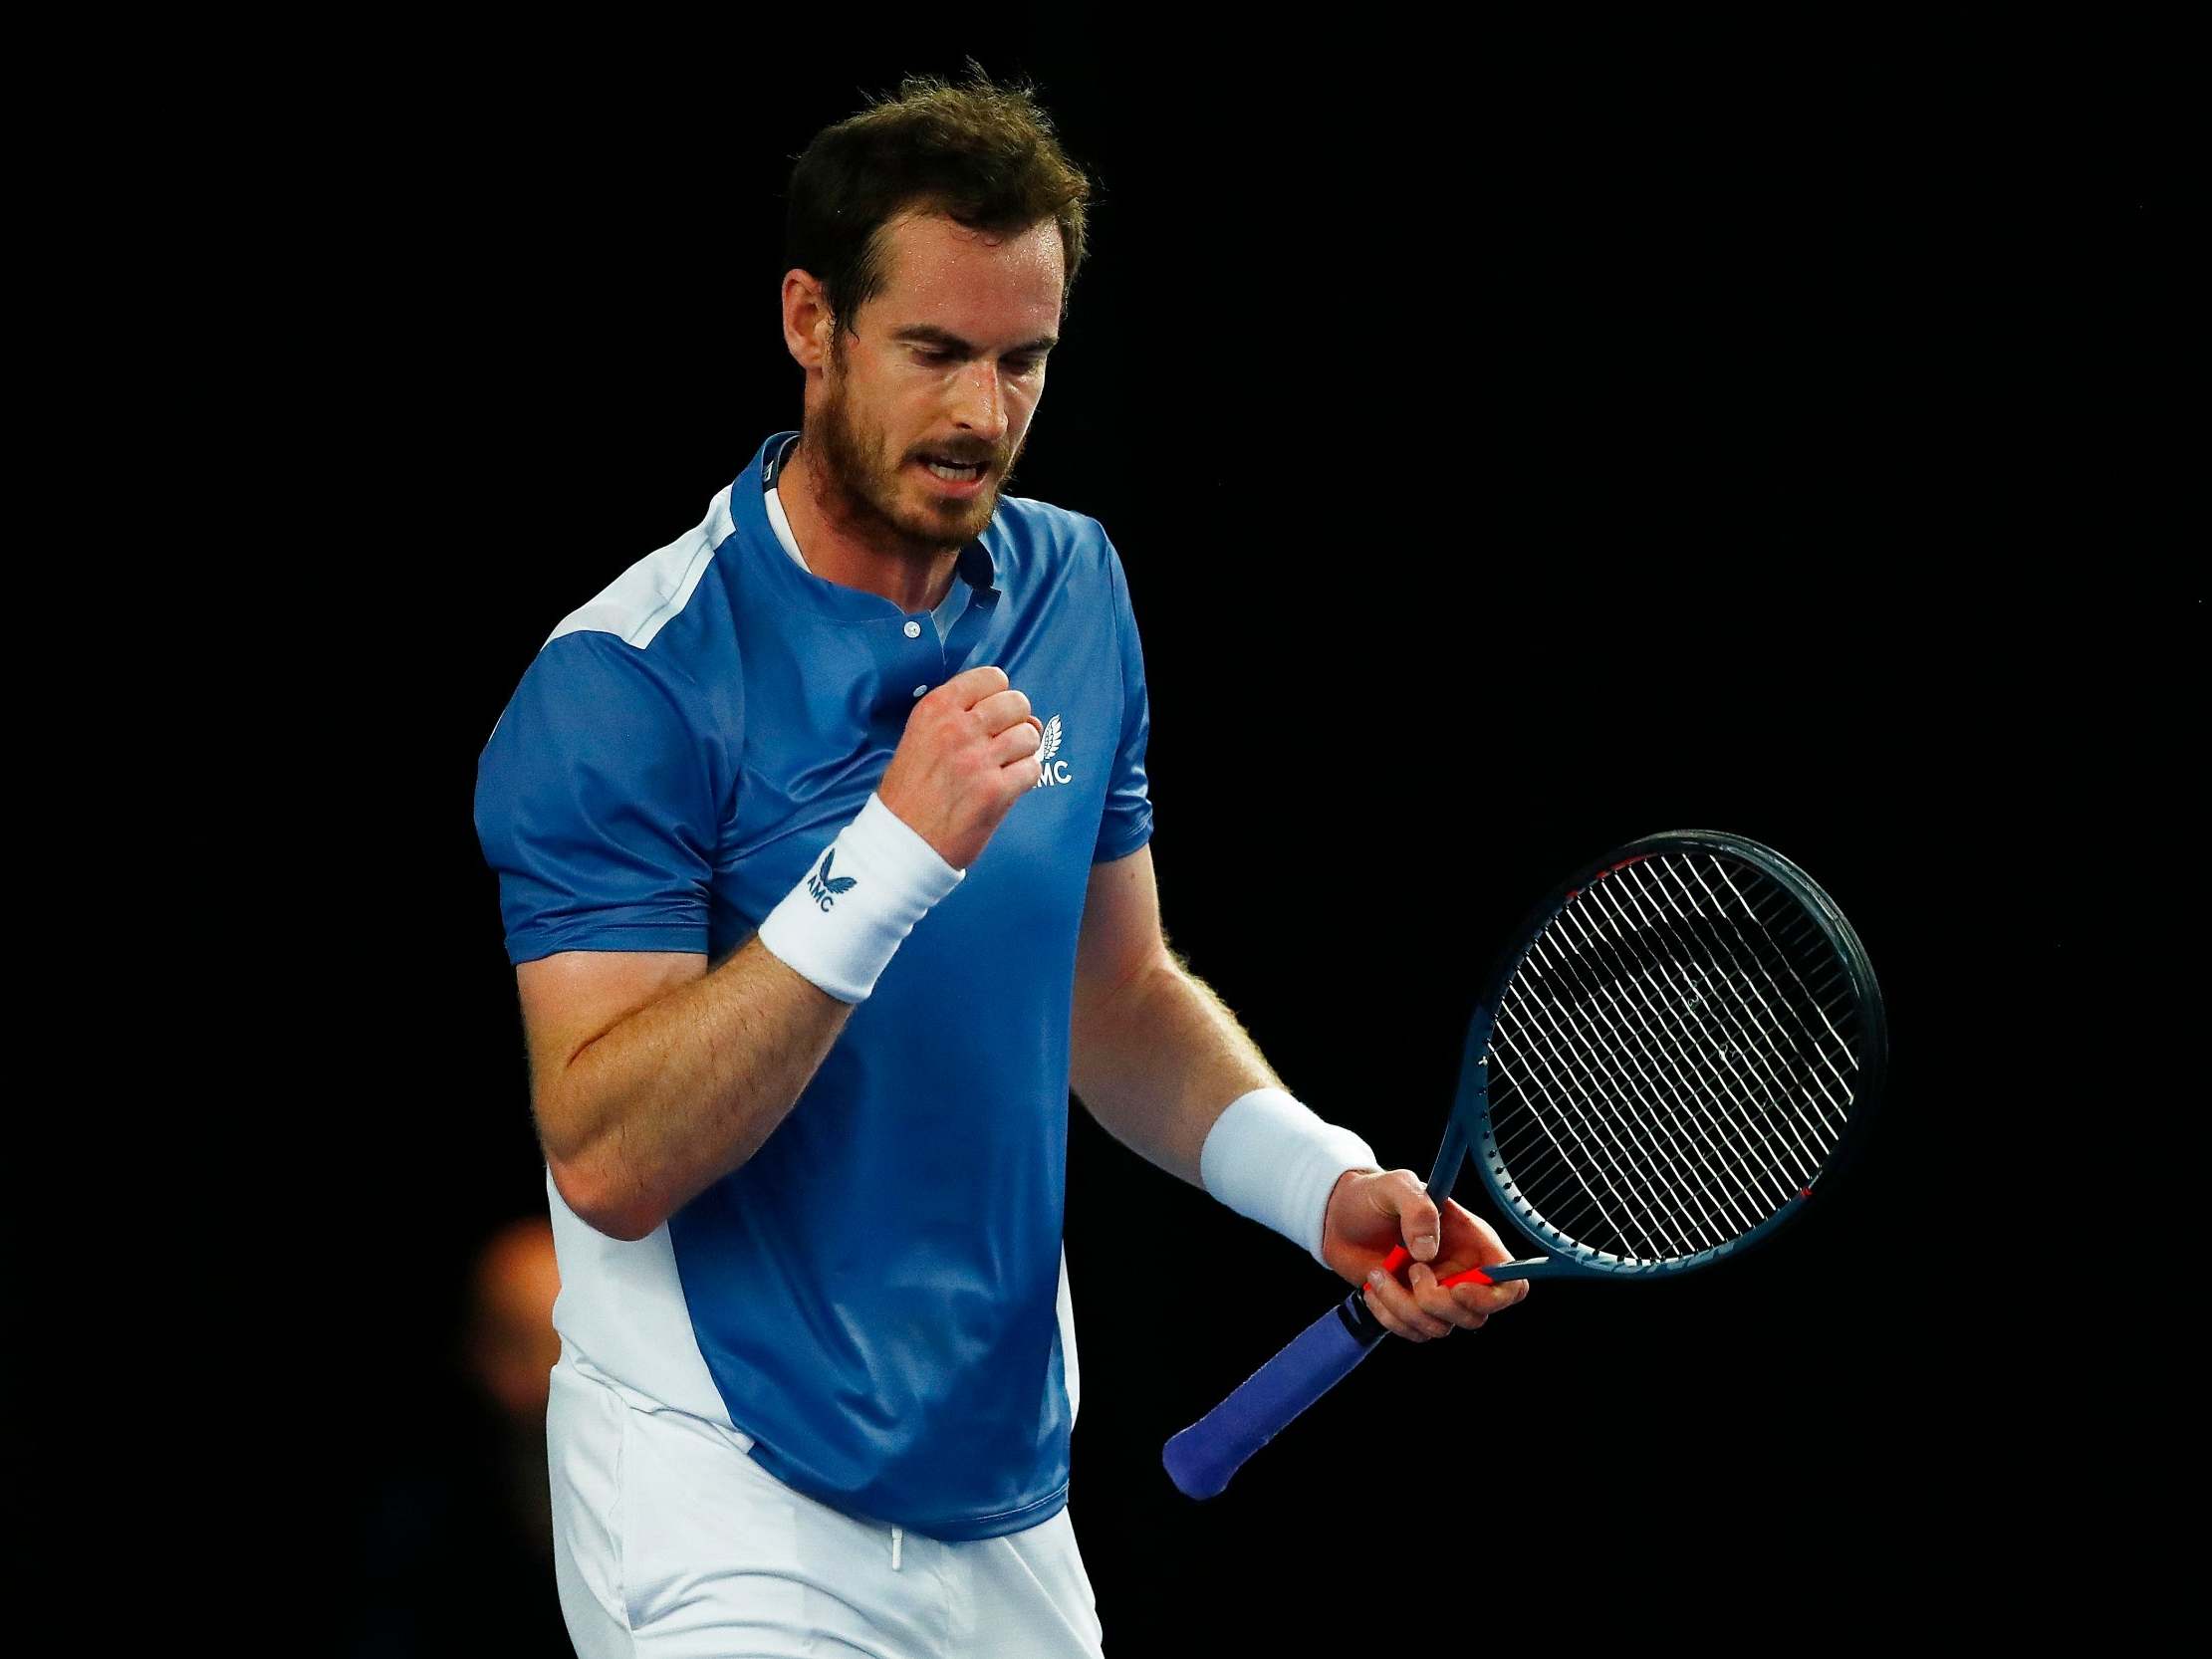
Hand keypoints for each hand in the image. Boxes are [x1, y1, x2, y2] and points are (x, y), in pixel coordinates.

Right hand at [877, 665, 1043, 868]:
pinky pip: (1032, 769)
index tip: (991, 715)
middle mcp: (957, 728)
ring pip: (1029, 735)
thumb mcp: (920, 736)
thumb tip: (1021, 714)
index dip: (998, 696)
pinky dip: (1025, 777)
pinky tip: (1005, 787)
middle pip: (1017, 703)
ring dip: (1022, 751)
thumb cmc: (911, 791)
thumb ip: (962, 716)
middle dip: (1016, 721)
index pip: (992, 677)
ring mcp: (978, 760)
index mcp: (936, 709)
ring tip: (1002, 767)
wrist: (901, 842)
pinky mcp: (996, 791)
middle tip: (1000, 743)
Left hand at [1320, 1168, 1529, 1341]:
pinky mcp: (1412, 1310)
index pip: (1512, 1284)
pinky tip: (1372, 1288)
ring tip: (1379, 1274)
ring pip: (1440, 1328)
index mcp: (1473, 1242)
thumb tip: (1428, 1253)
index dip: (1494, 1296)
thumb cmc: (1373, 1196)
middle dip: (1438, 1303)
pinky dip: (1389, 1316)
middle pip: (1476, 1316)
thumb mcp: (1396, 1186)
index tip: (1458, 1288)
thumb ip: (1418, 1209)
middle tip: (1412, 1271)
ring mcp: (1437, 1295)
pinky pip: (1412, 1332)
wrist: (1337, 1217)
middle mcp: (1462, 1273)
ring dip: (1403, 1307)